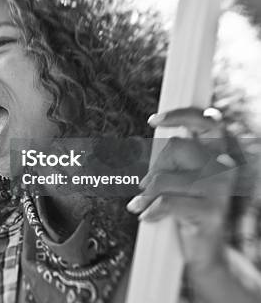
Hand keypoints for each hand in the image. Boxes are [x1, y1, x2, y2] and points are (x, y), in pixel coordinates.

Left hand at [126, 107, 237, 270]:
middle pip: (175, 147)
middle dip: (154, 167)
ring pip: (165, 176)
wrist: (203, 251)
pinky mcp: (211, 210)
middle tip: (145, 186)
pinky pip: (167, 200)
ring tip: (143, 205)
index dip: (181, 115)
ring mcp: (220, 189)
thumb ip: (171, 159)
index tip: (153, 120)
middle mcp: (224, 167)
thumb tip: (144, 147)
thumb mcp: (177, 180)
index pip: (207, 122)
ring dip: (147, 193)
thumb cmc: (186, 210)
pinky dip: (150, 209)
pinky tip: (146, 216)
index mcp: (218, 154)